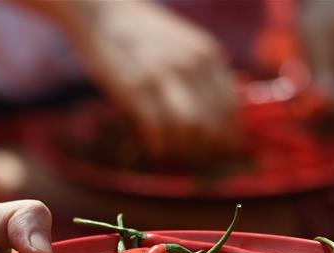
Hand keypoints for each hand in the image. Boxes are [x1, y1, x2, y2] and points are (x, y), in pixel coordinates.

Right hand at [64, 0, 236, 155]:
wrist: (102, 11)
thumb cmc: (141, 34)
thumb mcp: (183, 45)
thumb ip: (202, 73)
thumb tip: (217, 116)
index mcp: (207, 55)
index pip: (231, 107)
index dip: (229, 135)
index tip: (223, 151)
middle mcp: (191, 64)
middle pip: (213, 122)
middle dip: (206, 148)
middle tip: (194, 158)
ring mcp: (163, 75)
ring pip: (190, 128)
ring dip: (183, 149)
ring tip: (172, 152)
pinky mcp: (136, 87)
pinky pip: (157, 129)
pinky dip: (159, 145)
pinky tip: (154, 147)